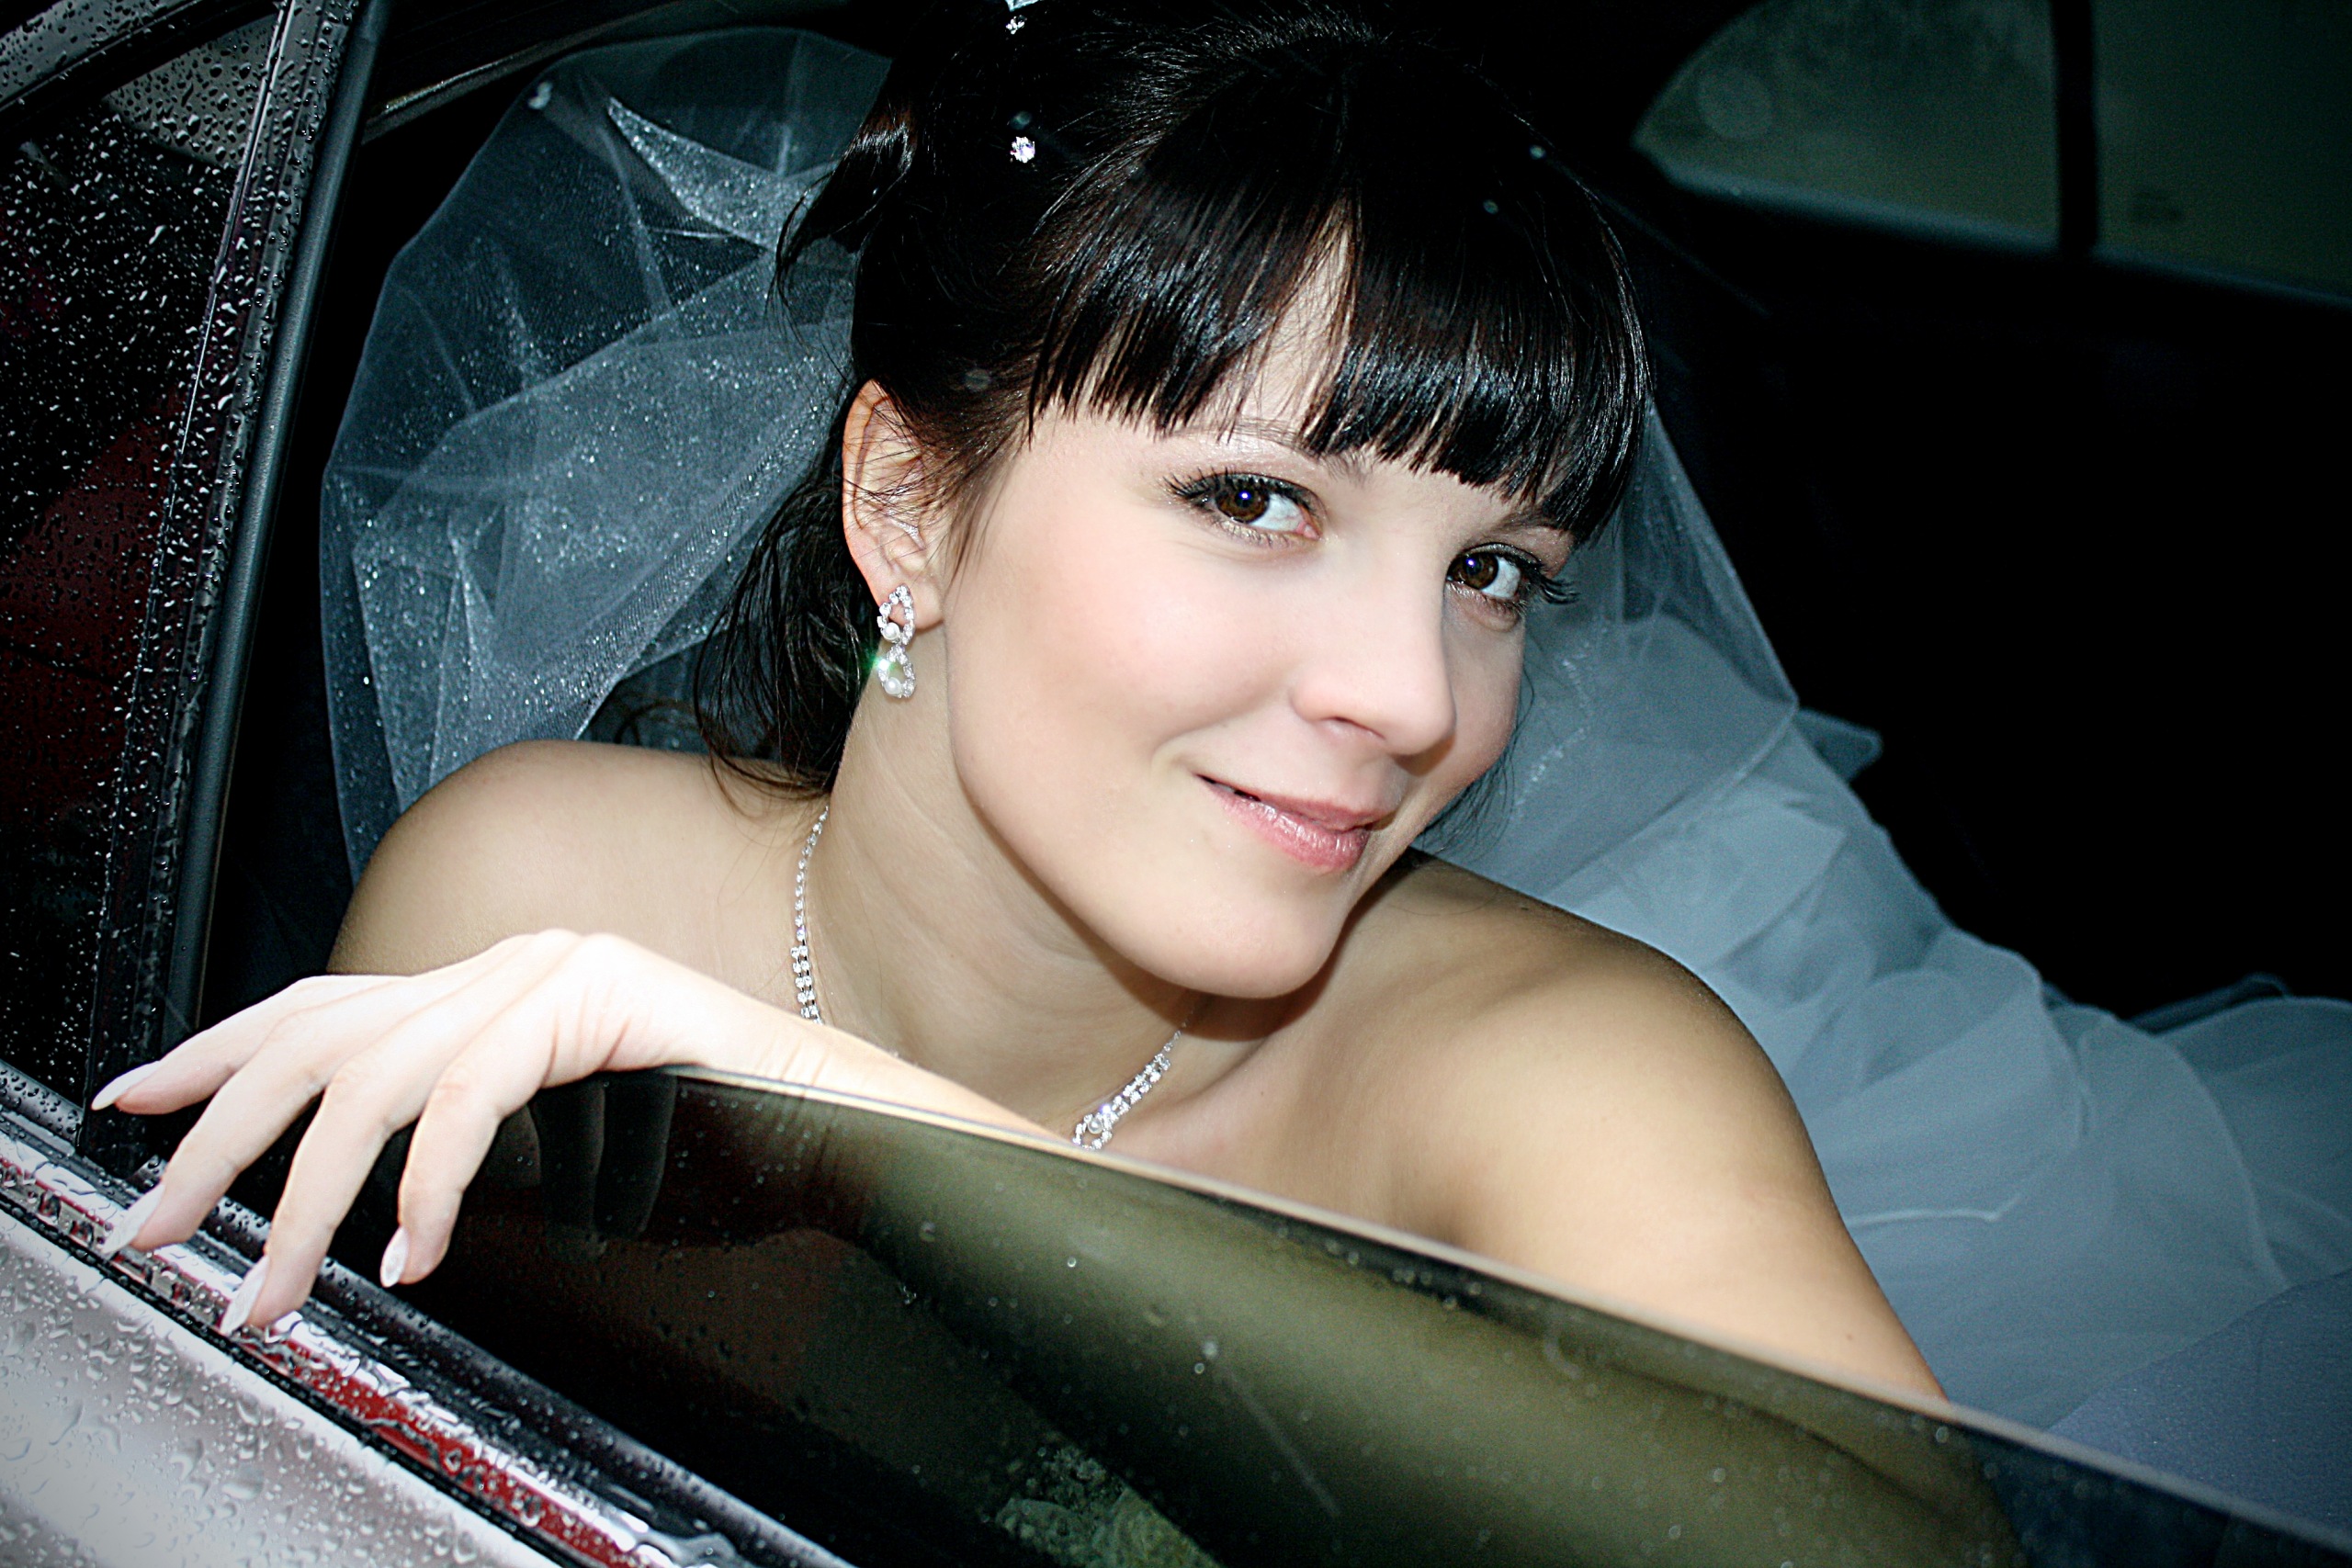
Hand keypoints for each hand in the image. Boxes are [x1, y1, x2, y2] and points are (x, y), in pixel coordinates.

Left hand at [92, 930, 905, 1331]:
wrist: (843, 1137)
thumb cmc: (714, 1157)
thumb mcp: (550, 1154)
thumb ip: (455, 1144)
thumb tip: (347, 1199)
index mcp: (496, 985)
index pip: (325, 1004)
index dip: (219, 1050)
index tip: (135, 1104)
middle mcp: (515, 959)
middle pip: (321, 1033)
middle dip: (219, 1137)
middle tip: (162, 1227)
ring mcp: (557, 968)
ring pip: (378, 1074)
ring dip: (309, 1199)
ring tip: (275, 1285)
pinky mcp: (597, 997)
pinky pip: (472, 1093)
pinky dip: (426, 1186)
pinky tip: (412, 1254)